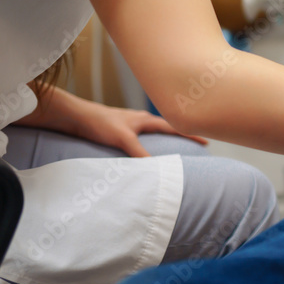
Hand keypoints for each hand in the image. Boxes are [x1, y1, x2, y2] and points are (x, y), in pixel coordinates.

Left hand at [73, 104, 207, 157]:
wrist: (76, 116)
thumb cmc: (99, 123)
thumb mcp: (122, 139)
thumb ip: (139, 152)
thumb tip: (156, 167)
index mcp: (146, 119)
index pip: (174, 127)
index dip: (190, 133)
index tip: (206, 139)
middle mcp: (141, 119)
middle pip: (168, 126)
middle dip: (183, 132)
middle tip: (197, 140)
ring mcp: (132, 122)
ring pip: (156, 130)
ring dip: (167, 135)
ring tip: (176, 145)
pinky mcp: (122, 127)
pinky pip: (144, 134)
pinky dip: (151, 140)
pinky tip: (147, 147)